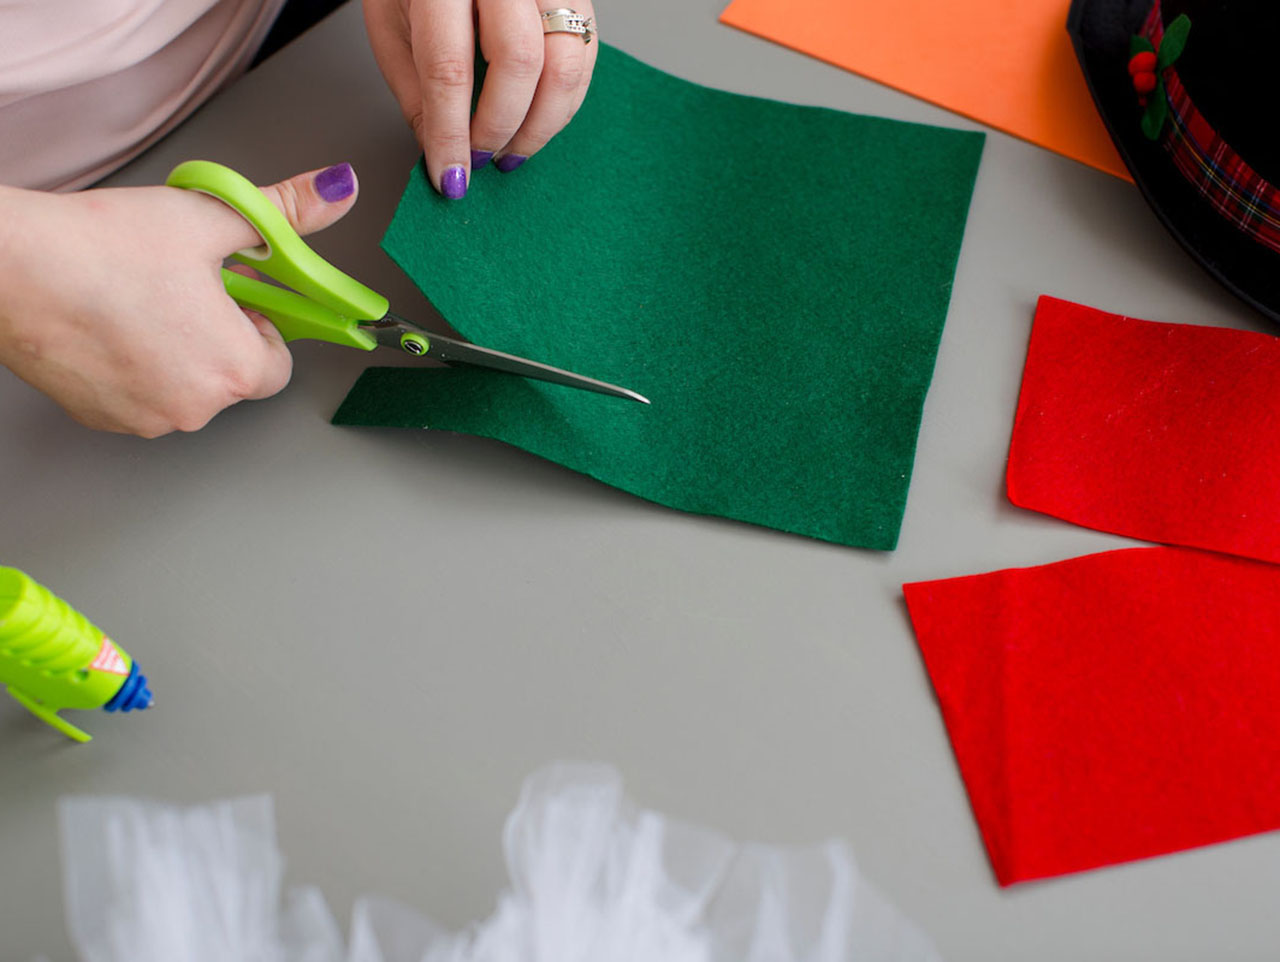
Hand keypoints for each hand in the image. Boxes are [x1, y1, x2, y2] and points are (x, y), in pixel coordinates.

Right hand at [0, 164, 358, 436]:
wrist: (5, 267)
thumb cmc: (99, 247)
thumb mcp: (208, 218)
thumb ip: (281, 214)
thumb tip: (334, 193)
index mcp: (233, 367)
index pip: (278, 364)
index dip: (261, 325)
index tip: (239, 297)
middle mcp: (194, 406)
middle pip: (231, 377)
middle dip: (218, 336)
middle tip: (184, 290)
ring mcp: (145, 418)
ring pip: (184, 387)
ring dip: (176, 351)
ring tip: (140, 300)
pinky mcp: (101, 417)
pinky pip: (140, 395)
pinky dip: (135, 366)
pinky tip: (111, 323)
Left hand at [363, 0, 597, 197]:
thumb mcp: (391, 25)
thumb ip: (416, 90)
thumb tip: (442, 153)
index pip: (450, 67)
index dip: (451, 133)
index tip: (451, 176)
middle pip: (519, 62)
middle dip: (501, 127)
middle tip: (481, 159)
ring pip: (566, 64)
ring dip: (541, 124)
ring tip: (512, 151)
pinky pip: (585, 57)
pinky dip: (565, 103)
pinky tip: (538, 121)